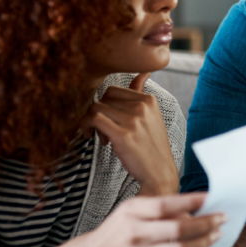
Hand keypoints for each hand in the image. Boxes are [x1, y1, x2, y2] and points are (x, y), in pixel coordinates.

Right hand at [43, 193, 225, 246]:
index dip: (191, 201)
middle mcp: (135, 231)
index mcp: (132, 211)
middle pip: (178, 227)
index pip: (166, 203)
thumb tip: (190, 209)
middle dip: (204, 223)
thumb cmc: (114, 233)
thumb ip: (156, 208)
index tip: (210, 198)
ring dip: (202, 242)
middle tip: (221, 219)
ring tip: (215, 235)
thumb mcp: (129, 211)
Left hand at [82, 73, 179, 196]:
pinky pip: (94, 119)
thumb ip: (141, 93)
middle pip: (104, 98)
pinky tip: (90, 135)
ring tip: (99, 135)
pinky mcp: (123, 135)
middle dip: (99, 113)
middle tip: (102, 130)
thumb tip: (143, 73)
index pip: (114, 90)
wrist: (159, 173)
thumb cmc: (152, 146)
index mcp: (149, 100)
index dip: (106, 104)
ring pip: (97, 108)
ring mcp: (133, 120)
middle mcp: (142, 107)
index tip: (107, 119)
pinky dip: (86, 125)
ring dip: (91, 121)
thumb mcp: (152, 116)